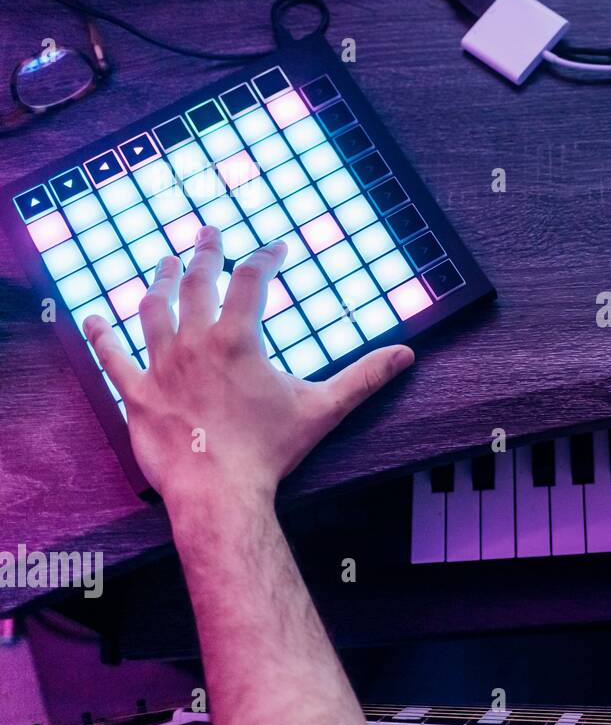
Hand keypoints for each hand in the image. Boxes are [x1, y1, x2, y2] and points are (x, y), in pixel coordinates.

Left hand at [83, 226, 413, 508]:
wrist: (220, 491)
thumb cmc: (271, 450)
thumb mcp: (324, 408)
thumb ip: (365, 377)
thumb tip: (406, 355)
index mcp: (238, 339)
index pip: (250, 280)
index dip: (266, 258)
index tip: (276, 249)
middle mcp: (194, 342)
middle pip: (197, 284)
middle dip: (206, 254)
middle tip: (208, 232)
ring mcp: (160, 367)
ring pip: (154, 310)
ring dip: (160, 282)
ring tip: (165, 264)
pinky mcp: (137, 395)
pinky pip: (112, 359)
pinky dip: (101, 337)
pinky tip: (91, 318)